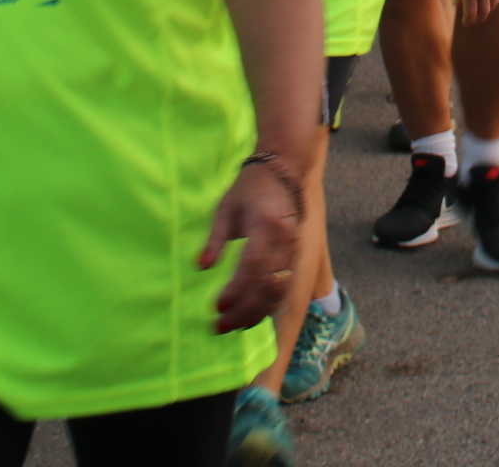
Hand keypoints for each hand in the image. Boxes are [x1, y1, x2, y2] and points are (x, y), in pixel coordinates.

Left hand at [199, 157, 303, 333]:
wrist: (284, 170)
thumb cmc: (249, 189)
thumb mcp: (226, 209)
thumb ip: (214, 240)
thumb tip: (202, 268)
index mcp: (265, 227)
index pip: (252, 267)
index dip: (235, 291)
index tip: (216, 307)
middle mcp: (284, 241)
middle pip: (268, 286)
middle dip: (244, 311)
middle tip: (220, 326)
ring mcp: (294, 249)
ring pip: (279, 291)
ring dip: (257, 313)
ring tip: (234, 326)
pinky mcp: (296, 254)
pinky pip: (285, 286)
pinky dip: (269, 304)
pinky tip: (253, 315)